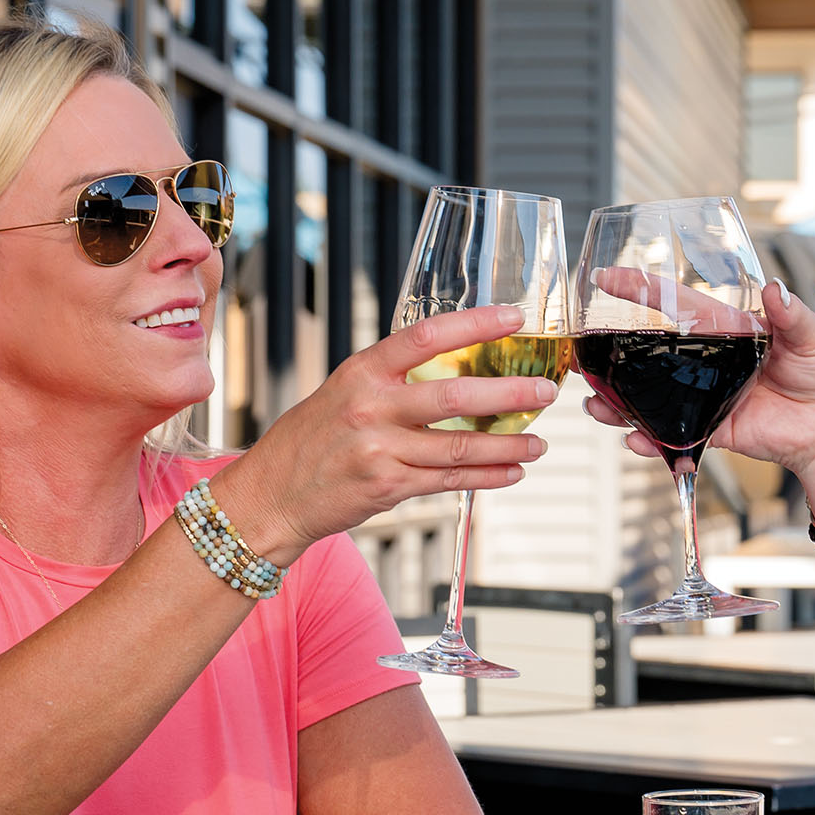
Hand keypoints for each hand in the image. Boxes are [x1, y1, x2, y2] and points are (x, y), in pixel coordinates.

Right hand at [212, 304, 555, 564]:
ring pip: (459, 445)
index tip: (515, 317)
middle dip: (509, 393)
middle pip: (454, 395)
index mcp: (362, 372)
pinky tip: (512, 471)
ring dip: (508, 444)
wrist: (268, 497)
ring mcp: (378, 450)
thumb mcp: (342, 393)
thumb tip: (454, 365)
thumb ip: (392, 381)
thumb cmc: (309, 441)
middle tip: (546, 391)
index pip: (427, 336)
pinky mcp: (385, 488)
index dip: (475, 324)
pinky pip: (448, 479)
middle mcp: (370, 408)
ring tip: (540, 442)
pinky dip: (487, 476)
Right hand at [583, 280, 814, 523]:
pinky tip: (635, 439)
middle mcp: (707, 362)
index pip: (676, 304)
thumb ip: (792, 315)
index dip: (639, 289)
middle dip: (612, 356)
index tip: (605, 278)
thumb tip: (775, 290)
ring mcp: (706, 398)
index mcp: (727, 330)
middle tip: (583, 358)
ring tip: (595, 404)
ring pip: (651, 398)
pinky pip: (674, 436)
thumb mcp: (814, 336)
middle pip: (649, 353)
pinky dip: (652, 440)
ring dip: (619, 402)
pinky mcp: (713, 431)